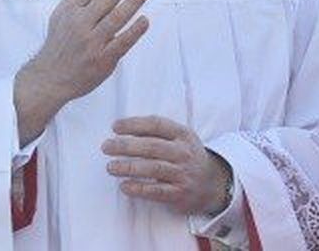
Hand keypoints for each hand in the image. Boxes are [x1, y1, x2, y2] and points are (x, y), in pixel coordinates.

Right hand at [15, 0, 150, 142]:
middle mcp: (79, 24)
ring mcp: (91, 43)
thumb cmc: (60, 41)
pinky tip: (145, 20)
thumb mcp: (62, 14)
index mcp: (70, 10)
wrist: (50, 78)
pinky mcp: (102, 60)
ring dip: (132, 2)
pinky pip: (121, 44)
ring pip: (115, 18)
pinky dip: (133, 32)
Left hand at [103, 116, 233, 215]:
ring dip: (129, 167)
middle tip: (106, 147)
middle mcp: (183, 152)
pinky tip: (124, 186)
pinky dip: (138, 188)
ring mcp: (182, 173)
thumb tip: (123, 128)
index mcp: (183, 134)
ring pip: (152, 168)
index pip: (156, 124)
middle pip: (152, 146)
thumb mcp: (181, 139)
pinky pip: (156, 191)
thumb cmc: (186, 157)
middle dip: (126, 146)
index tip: (115, 127)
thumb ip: (158, 133)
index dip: (134, 124)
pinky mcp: (179, 193)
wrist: (212, 184)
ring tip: (110, 167)